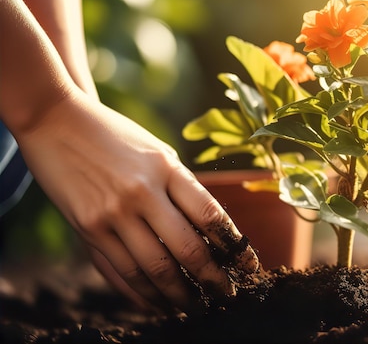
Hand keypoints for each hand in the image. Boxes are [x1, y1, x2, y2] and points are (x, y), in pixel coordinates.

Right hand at [14, 91, 258, 310]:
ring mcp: (113, 214)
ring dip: (178, 296)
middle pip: (188, 249)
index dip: (235, 246)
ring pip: (155, 269)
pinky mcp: (87, 229)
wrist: (56, 121)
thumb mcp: (158, 152)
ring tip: (194, 308)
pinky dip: (141, 294)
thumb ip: (181, 187)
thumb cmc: (116, 136)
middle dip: (213, 280)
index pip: (211, 215)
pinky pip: (120, 272)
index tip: (248, 265)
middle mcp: (142, 192)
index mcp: (167, 168)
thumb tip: (210, 231)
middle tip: (227, 296)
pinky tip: (156, 304)